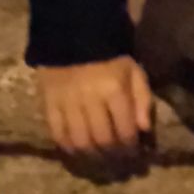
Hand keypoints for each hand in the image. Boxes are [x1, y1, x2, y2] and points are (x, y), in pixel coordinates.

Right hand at [32, 57, 152, 175]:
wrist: (74, 34)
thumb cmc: (110, 57)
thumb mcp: (134, 73)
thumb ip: (142, 100)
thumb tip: (144, 130)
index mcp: (114, 90)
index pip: (124, 131)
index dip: (130, 148)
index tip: (133, 153)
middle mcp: (90, 98)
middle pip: (102, 140)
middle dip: (112, 155)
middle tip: (116, 159)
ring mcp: (67, 101)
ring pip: (79, 141)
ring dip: (91, 155)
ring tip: (97, 157)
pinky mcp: (49, 102)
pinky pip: (56, 133)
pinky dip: (67, 146)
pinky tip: (75, 149)